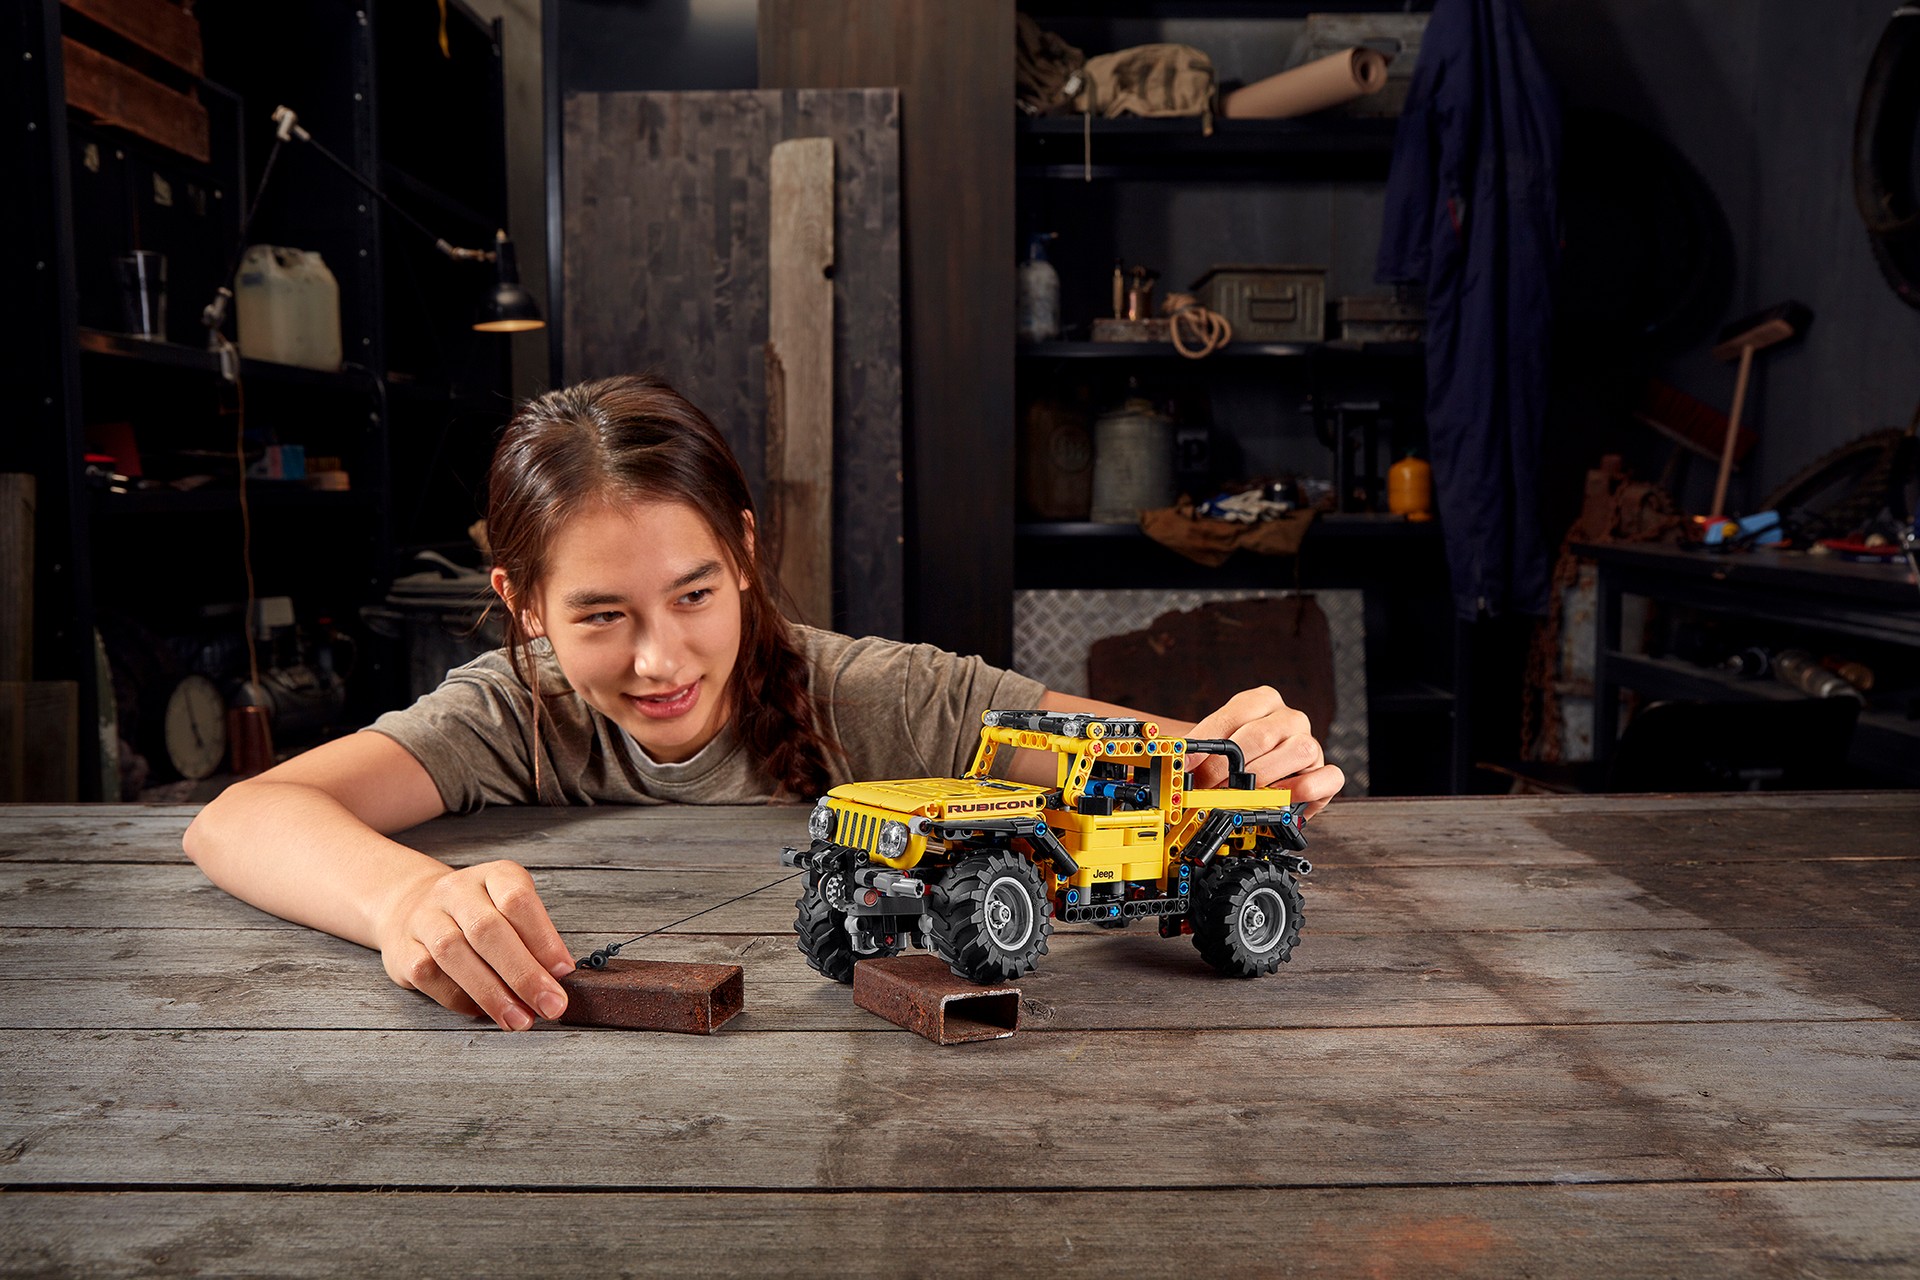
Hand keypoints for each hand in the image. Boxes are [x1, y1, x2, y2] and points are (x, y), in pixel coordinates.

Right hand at [376, 860, 574, 1029]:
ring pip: (454, 953)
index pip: (517, 900)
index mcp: (492, 875)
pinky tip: (483, 1011)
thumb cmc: (476, 914)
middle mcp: (456, 890)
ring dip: (492, 993)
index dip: (543, 939)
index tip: (563, 973)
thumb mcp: (509, 909)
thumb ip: (532, 938)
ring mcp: (424, 918)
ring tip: (519, 1019)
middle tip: (549, 1006)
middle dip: (523, 974)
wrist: (410, 905)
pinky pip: (430, 975)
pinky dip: (460, 998)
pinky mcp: (402, 949)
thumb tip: (556, 979)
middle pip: (487, 930)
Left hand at [1185, 686, 1344, 820]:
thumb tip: (1171, 756)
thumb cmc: (1235, 761)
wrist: (1258, 779)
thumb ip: (1196, 748)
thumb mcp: (1213, 747)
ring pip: (1298, 750)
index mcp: (1261, 701)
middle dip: (1228, 765)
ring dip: (1263, 777)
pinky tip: (1281, 798)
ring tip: (1238, 795)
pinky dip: (1305, 788)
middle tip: (1206, 788)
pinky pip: (1328, 776)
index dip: (1206, 742)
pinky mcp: (1326, 772)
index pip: (1233, 715)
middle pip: (1262, 734)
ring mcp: (1310, 743)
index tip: (1186, 764)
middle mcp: (1289, 718)